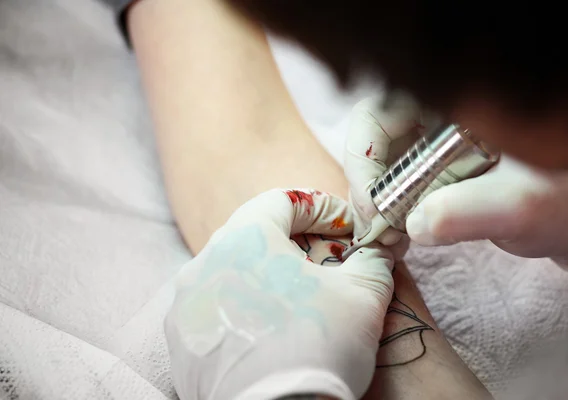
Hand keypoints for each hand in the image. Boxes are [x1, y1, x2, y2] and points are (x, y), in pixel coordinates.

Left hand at [164, 189, 394, 399]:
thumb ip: (372, 259)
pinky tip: (269, 328)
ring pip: (231, 270)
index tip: (342, 228)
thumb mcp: (363, 295)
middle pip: (253, 233)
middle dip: (293, 242)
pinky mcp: (182, 339)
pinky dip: (242, 307)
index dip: (319, 208)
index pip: (281, 200)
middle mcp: (205, 262)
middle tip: (324, 262)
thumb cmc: (319, 351)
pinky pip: (214, 307)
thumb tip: (379, 250)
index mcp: (245, 238)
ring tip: (296, 298)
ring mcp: (187, 303)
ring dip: (265, 274)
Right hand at [345, 94, 567, 273]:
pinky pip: (396, 179)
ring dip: (375, 199)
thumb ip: (473, 211)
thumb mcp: (529, 205)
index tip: (372, 205)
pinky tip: (400, 231)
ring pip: (382, 159)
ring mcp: (439, 141)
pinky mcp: (438, 167)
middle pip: (374, 136)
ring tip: (388, 235)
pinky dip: (389, 207)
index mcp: (460, 102)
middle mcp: (443, 115)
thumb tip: (413, 223)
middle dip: (367, 181)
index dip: (365, 154)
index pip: (382, 111)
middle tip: (376, 226)